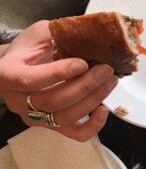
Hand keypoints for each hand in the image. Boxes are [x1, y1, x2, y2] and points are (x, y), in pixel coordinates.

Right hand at [0, 20, 117, 140]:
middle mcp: (18, 102)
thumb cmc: (28, 50)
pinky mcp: (53, 127)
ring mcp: (35, 118)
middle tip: (106, 70)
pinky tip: (104, 109)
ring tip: (111, 81)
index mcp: (7, 75)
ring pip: (66, 117)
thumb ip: (59, 35)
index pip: (30, 80)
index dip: (59, 73)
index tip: (83, 63)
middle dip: (85, 86)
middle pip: (53, 101)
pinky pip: (75, 134)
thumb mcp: (39, 35)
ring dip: (94, 99)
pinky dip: (94, 125)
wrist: (18, 70)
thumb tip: (95, 33)